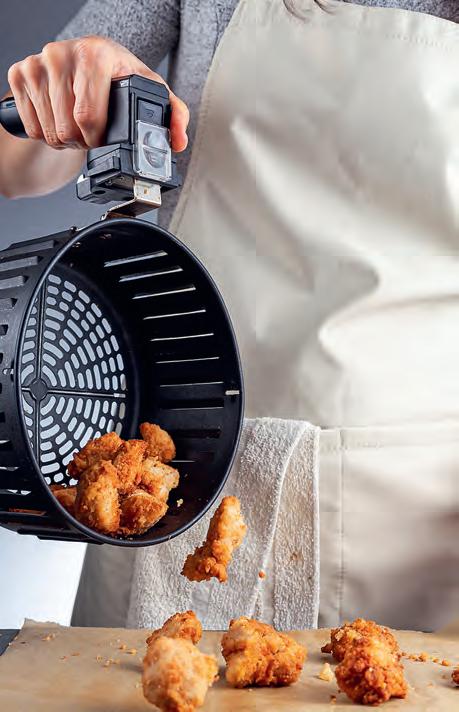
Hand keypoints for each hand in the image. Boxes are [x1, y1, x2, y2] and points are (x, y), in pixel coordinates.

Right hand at [7, 36, 188, 151]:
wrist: (86, 58)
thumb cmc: (117, 75)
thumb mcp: (150, 90)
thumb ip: (173, 114)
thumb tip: (177, 141)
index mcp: (95, 54)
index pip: (88, 116)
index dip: (97, 138)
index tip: (103, 137)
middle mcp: (62, 54)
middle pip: (68, 129)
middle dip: (82, 142)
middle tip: (91, 134)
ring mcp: (37, 63)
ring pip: (48, 132)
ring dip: (65, 140)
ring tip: (78, 127)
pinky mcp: (20, 74)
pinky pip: (31, 126)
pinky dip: (46, 133)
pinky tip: (59, 120)